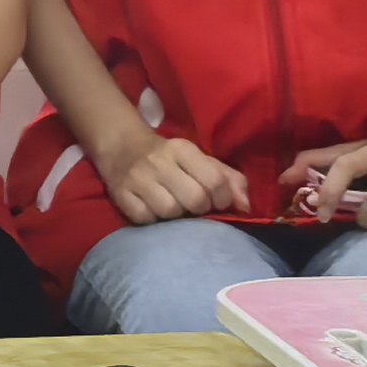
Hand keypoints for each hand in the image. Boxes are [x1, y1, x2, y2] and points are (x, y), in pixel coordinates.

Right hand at [92, 124, 241, 225]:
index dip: (223, 199)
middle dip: (200, 209)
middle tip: (195, 207)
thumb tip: (245, 207)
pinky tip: (154, 210)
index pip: (214, 180)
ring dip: (176, 216)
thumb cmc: (169, 159)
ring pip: (170, 211)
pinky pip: (146, 218)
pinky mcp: (121, 195)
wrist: (121, 147)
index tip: (218, 203)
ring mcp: (137, 178)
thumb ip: (229, 179)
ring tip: (174, 208)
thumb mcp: (200, 159)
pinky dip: (153, 219)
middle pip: (195, 198)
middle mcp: (159, 161)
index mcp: (182, 149)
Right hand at [284, 132, 366, 224]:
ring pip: (329, 156)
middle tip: (282, 184)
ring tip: (294, 185)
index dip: (328, 191)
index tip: (322, 215)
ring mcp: (366, 149)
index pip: (342, 168)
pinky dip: (325, 173)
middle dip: (300, 168)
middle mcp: (364, 147)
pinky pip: (340, 163)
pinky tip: (319, 185)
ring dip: (310, 170)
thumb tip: (356, 218)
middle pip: (323, 154)